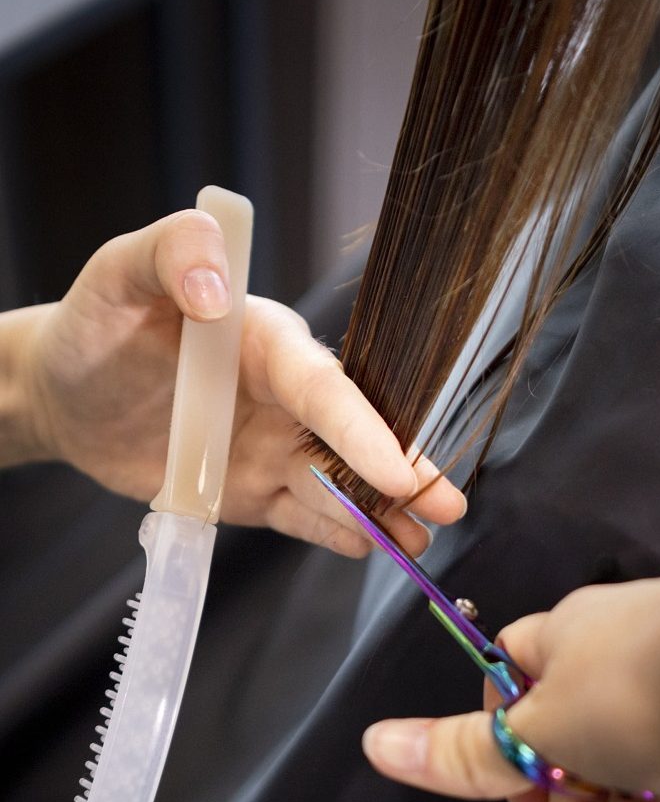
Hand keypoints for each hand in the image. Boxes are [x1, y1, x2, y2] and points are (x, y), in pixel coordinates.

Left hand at [9, 210, 464, 555]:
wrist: (65, 391)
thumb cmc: (96, 323)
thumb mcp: (121, 274)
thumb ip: (172, 254)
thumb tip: (216, 288)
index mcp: (265, 342)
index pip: (323, 387)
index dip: (362, 430)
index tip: (396, 470)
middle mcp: (281, 397)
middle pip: (353, 439)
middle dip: (404, 472)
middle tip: (451, 505)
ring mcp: (272, 447)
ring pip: (337, 485)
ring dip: (382, 514)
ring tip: (420, 542)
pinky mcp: (253, 491)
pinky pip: (300, 518)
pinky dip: (334, 535)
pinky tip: (368, 547)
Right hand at [362, 571, 659, 801]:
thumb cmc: (650, 681)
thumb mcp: (537, 728)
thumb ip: (464, 750)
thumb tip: (379, 745)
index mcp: (579, 627)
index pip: (518, 667)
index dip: (507, 732)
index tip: (514, 780)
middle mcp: (642, 644)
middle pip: (582, 739)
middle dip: (575, 801)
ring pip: (642, 773)